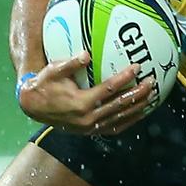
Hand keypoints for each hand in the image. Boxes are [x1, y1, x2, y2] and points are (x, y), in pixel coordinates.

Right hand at [18, 54, 152, 134]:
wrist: (34, 106)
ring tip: (152, 97)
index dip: (124, 78)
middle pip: (120, 105)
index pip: (109, 89)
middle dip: (138, 94)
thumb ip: (70, 63)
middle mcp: (89, 118)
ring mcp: (91, 127)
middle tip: (151, 83)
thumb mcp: (54, 70)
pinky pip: (115, 128)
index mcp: (81, 103)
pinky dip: (129, 121)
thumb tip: (87, 54)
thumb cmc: (44, 85)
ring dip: (137, 108)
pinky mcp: (91, 131)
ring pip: (120, 119)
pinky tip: (139, 113)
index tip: (137, 67)